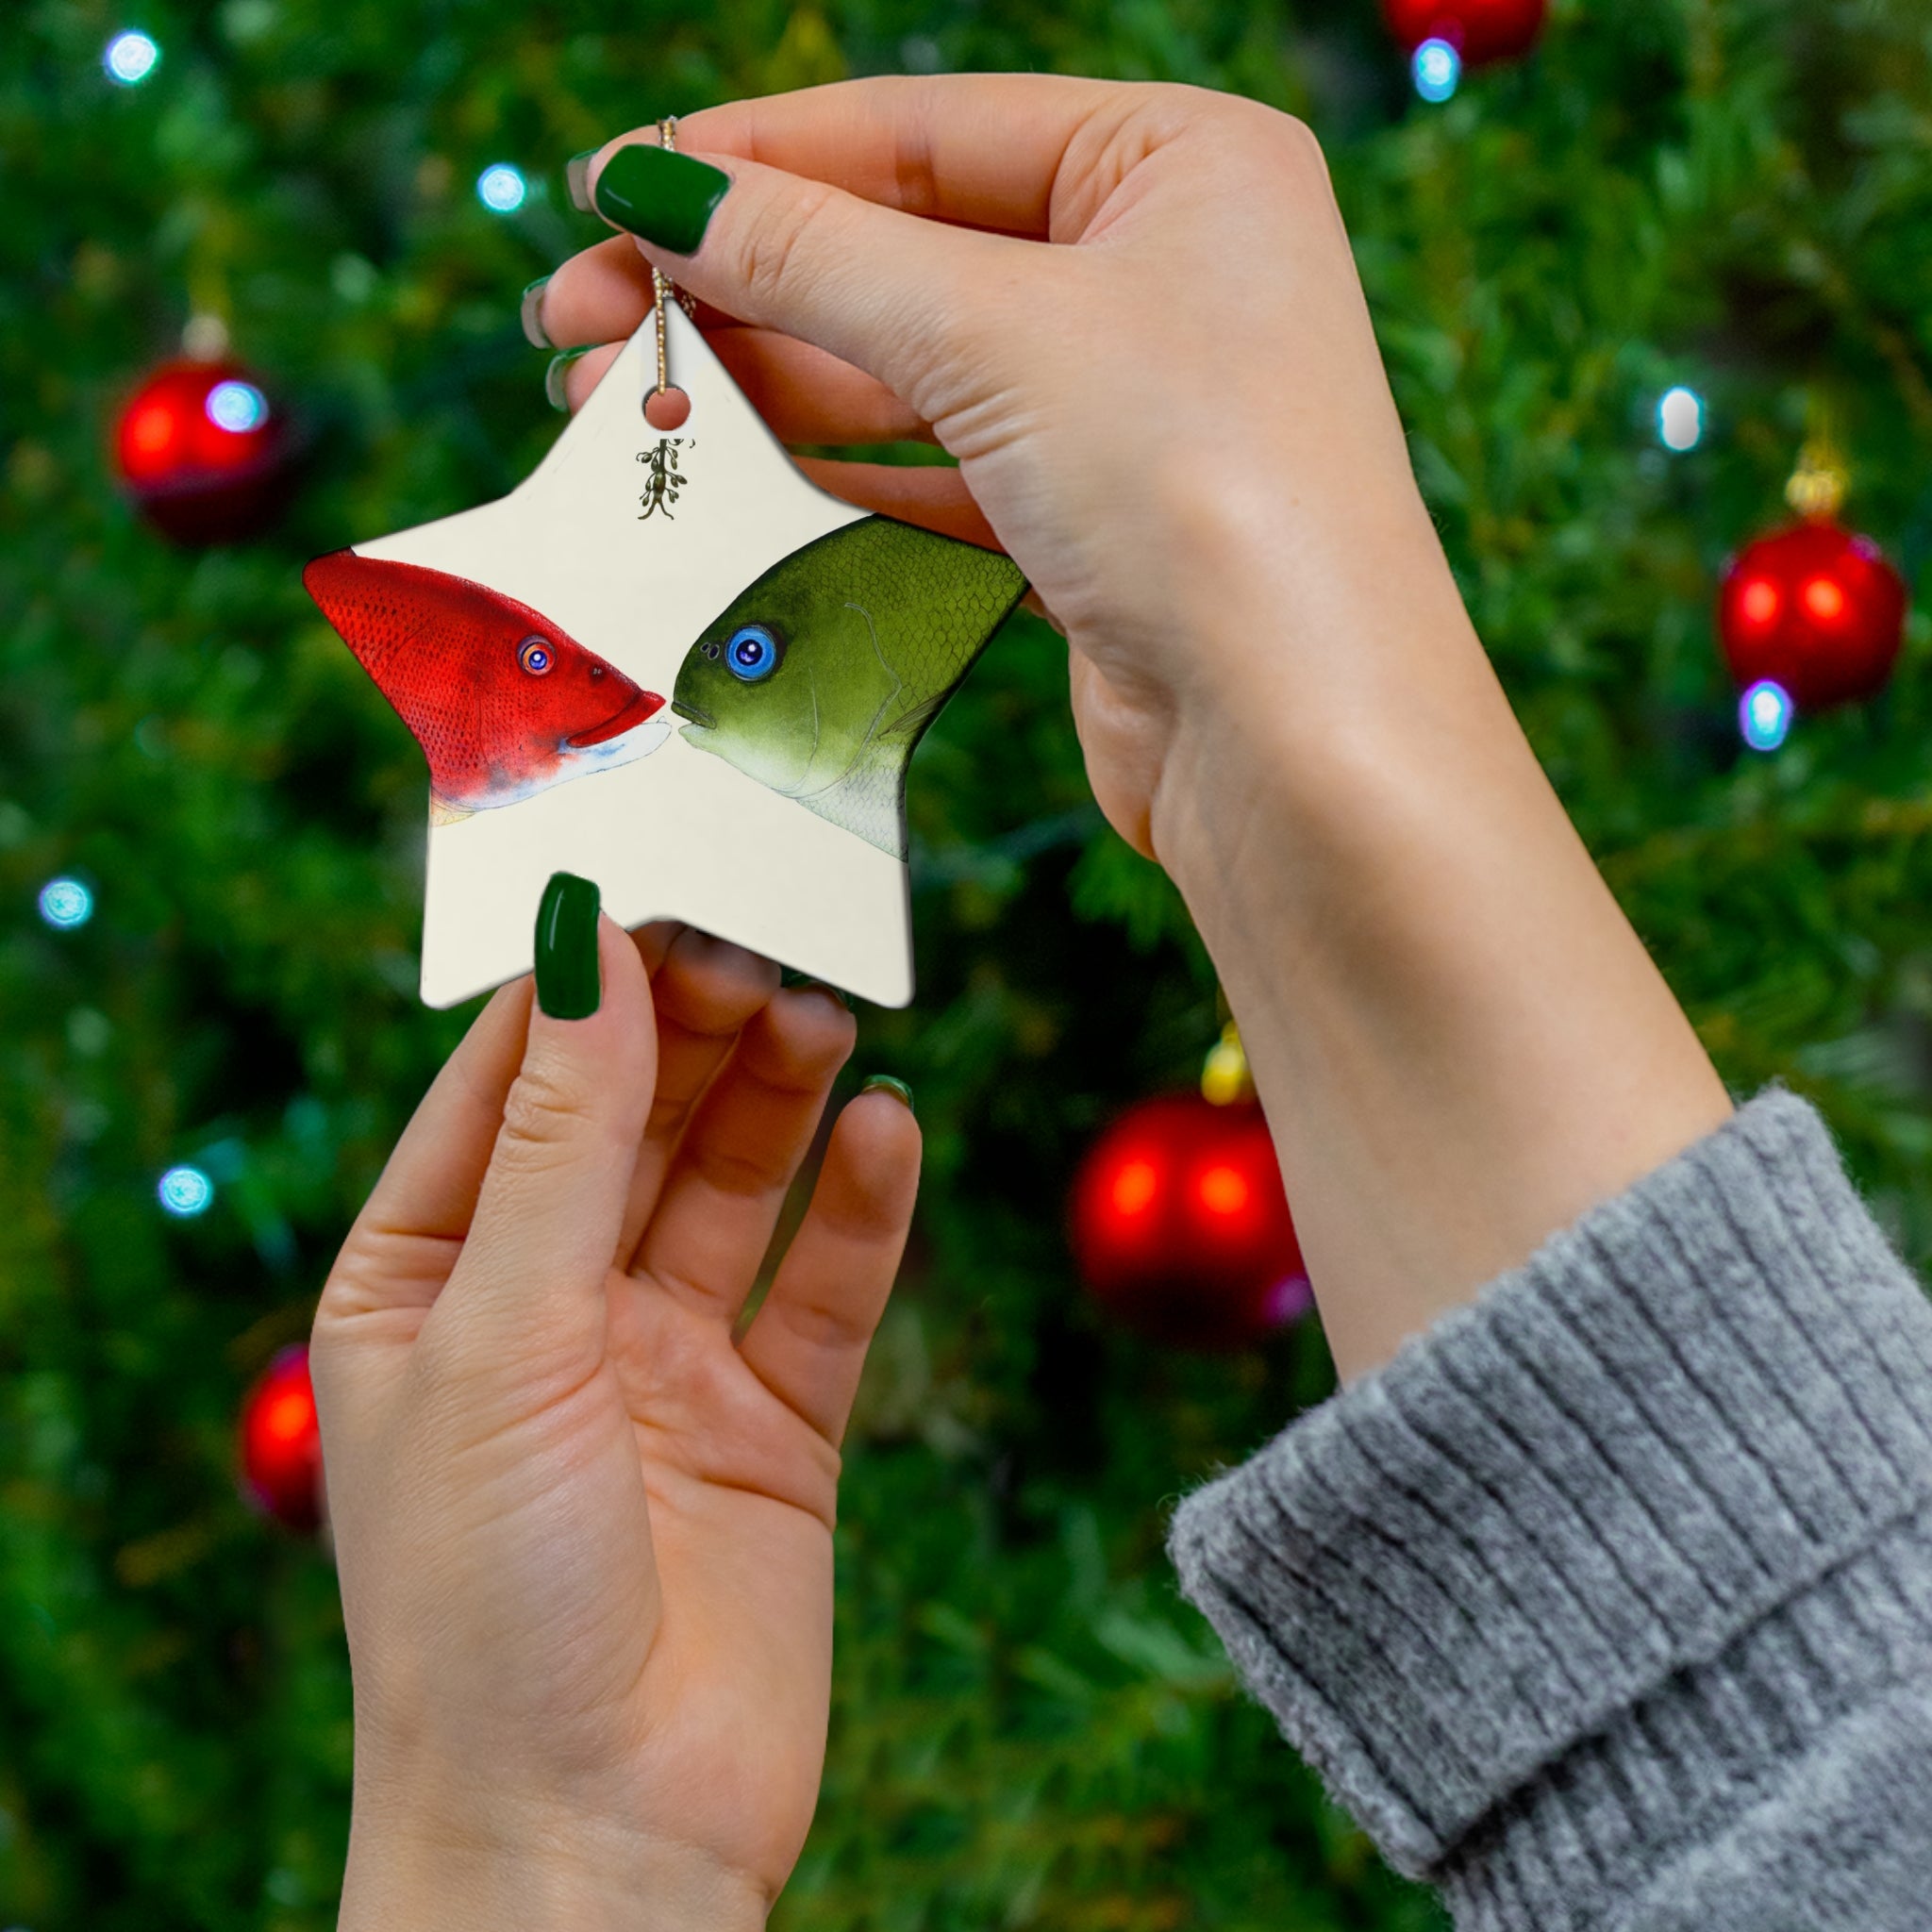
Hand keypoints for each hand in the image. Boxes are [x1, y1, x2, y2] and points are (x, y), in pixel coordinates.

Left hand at [312, 917, 918, 1929]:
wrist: (596, 1841)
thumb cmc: (484, 1604)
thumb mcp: (500, 1337)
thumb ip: (558, 1140)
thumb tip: (586, 946)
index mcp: (425, 1282)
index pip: (506, 1086)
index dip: (580, 985)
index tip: (657, 883)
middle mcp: (546, 1310)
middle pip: (633, 1120)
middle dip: (692, 1030)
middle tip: (762, 946)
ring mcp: (665, 1366)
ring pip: (734, 1184)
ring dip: (779, 1096)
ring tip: (825, 1014)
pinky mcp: (775, 1427)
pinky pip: (825, 1288)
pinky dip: (861, 1207)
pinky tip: (890, 1130)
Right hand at [537, 75, 1437, 860]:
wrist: (1299, 744)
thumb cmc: (1201, 493)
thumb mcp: (994, 333)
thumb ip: (814, 254)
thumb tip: (654, 188)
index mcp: (1179, 162)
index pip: (920, 129)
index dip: (751, 159)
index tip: (607, 191)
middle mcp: (1163, 270)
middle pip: (901, 249)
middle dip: (736, 284)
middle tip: (576, 320)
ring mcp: (1130, 405)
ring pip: (908, 369)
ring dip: (763, 384)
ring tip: (620, 403)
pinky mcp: (1095, 525)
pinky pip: (935, 473)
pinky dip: (831, 474)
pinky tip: (727, 476)